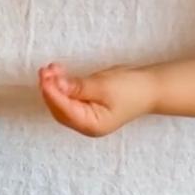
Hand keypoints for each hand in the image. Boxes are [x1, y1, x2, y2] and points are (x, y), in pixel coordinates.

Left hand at [38, 62, 157, 136]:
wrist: (149, 88)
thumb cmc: (130, 89)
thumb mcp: (102, 86)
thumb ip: (77, 87)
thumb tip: (55, 84)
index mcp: (91, 125)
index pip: (64, 110)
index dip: (51, 93)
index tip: (44, 76)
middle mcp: (85, 125)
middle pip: (58, 108)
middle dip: (50, 88)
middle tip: (45, 70)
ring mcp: (84, 117)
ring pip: (60, 102)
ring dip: (53, 85)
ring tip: (51, 68)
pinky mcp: (84, 107)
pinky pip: (66, 98)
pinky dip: (60, 86)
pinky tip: (57, 73)